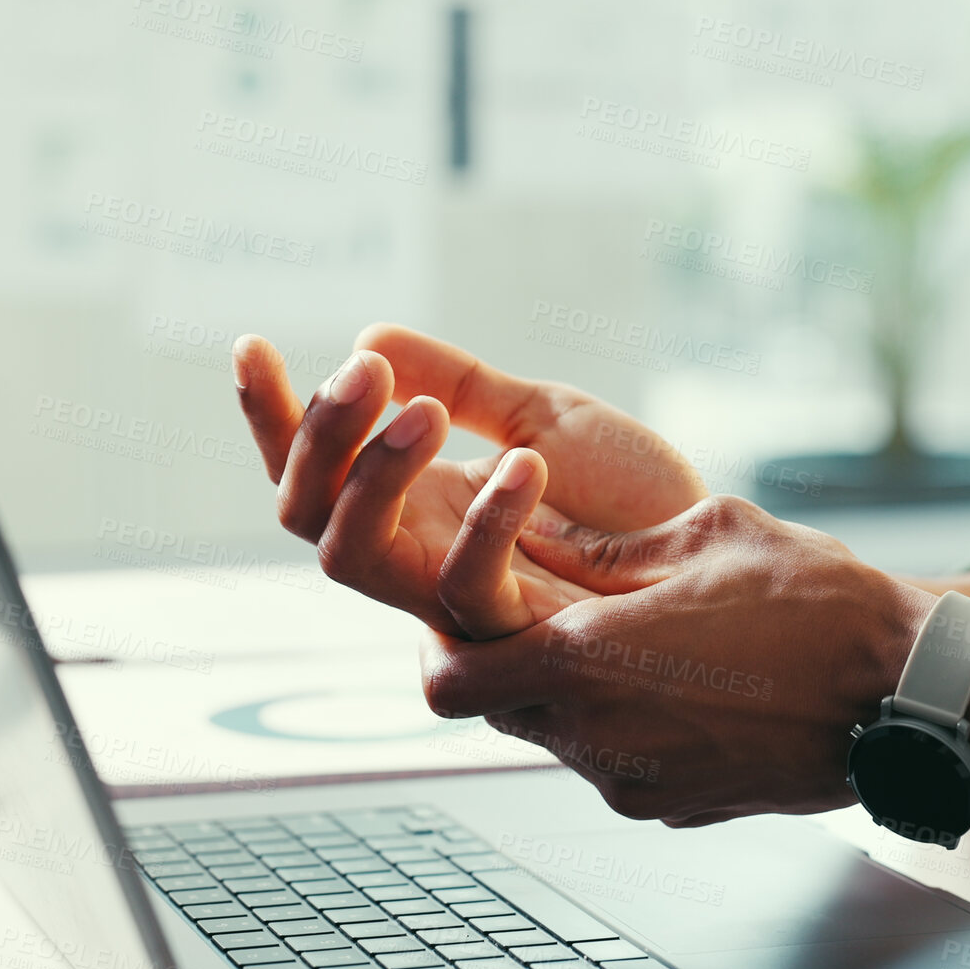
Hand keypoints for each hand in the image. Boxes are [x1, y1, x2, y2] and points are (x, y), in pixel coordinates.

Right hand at [233, 324, 708, 637]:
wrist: (717, 551)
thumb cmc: (635, 498)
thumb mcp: (542, 416)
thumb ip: (457, 383)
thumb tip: (370, 337)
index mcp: (416, 507)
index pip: (312, 470)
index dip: (270, 416)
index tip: (252, 343)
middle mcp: (420, 557)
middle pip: (307, 516)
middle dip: (318, 437)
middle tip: (363, 372)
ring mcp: (461, 600)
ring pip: (354, 557)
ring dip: (372, 472)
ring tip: (422, 409)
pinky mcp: (520, 631)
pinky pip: (465, 588)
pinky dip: (485, 519)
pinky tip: (526, 464)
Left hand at [418, 494, 936, 825]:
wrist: (907, 697)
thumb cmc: (818, 606)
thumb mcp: (707, 534)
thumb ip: (606, 545)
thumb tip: (540, 534)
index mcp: (589, 665)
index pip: (448, 680)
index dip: (439, 641)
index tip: (465, 604)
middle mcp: (599, 740)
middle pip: (498, 710)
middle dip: (509, 658)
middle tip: (548, 607)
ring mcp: (638, 785)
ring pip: (560, 738)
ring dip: (573, 691)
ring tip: (636, 638)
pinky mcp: (678, 807)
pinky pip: (618, 763)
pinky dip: (626, 724)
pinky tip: (686, 679)